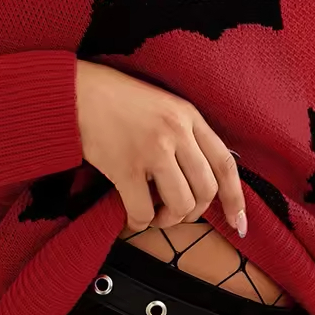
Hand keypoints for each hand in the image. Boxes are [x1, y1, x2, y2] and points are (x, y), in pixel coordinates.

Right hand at [75, 60, 245, 233]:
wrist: (76, 92)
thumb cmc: (116, 100)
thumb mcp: (163, 106)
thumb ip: (186, 134)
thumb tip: (201, 176)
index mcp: (189, 116)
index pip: (225, 164)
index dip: (235, 198)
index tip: (238, 223)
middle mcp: (177, 132)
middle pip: (206, 190)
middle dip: (193, 212)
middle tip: (175, 212)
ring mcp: (152, 149)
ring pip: (180, 205)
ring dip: (168, 220)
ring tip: (153, 214)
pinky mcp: (125, 167)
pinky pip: (144, 211)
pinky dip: (140, 223)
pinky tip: (132, 217)